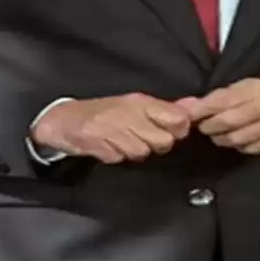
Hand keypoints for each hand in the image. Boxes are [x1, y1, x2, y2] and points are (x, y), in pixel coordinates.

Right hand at [30, 93, 192, 163]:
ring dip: (133, 152)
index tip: (170, 131)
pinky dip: (115, 156)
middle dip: (155, 144)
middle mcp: (129, 113)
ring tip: (121, 141)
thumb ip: (166, 108)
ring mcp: (112, 128)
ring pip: (141, 152)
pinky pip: (119, 158)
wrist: (64, 119)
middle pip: (163, 141)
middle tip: (140, 138)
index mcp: (141, 102)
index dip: (179, 130)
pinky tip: (107, 146)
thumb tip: (195, 105)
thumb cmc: (105, 113)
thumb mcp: (136, 105)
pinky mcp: (98, 144)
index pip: (177, 119)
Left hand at [176, 79, 259, 154]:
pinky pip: (252, 149)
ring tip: (218, 135)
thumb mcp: (250, 87)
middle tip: (203, 127)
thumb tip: (191, 105)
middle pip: (228, 121)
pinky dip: (240, 147)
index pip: (224, 99)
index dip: (203, 109)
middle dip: (210, 127)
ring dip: (222, 139)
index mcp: (257, 87)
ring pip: (238, 138)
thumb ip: (222, 96)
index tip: (189, 115)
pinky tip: (238, 141)